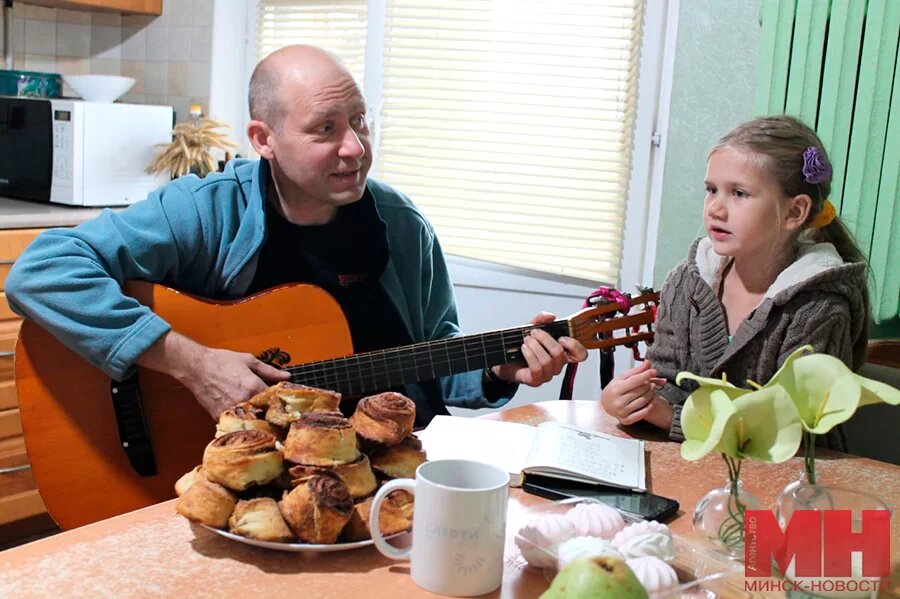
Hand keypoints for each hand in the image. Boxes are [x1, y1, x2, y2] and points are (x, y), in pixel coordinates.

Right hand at [137, 331, 289, 418]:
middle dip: (270, 415)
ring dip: (255, 420)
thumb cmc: (221, 361)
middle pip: (264, 414)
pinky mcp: (219, 415)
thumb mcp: (249, 360)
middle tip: (275, 417)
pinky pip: (234, 422)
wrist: (196, 367)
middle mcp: (244, 400)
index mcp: (253, 386)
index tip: (284, 405)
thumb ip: (269, 371)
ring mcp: (231, 409)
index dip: (280, 402)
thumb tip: (286, 376)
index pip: (274, 400)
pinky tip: (243, 419)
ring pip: (249, 421)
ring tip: (260, 420)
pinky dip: (239, 422)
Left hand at [492, 312, 587, 386]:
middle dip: (545, 339)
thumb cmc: (519, 347)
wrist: (503, 360)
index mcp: (561, 353)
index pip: (580, 355)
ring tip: (526, 341)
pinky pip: (537, 369)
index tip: (561, 337)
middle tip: (534, 333)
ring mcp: (546, 375)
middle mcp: (556, 365)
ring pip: (548, 361)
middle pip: (560, 354)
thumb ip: (540, 320)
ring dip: (535, 347)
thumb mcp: (529, 328)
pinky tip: (524, 349)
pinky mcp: (535, 381)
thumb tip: (551, 316)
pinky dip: (530, 356)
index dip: (574, 345)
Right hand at [600, 360, 665, 424]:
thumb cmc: (615, 389)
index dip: (646, 375)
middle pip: (641, 390)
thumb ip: (637, 371)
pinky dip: (651, 405)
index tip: (653, 371)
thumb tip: (648, 363)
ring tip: (651, 388)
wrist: (606, 404)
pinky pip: (644, 412)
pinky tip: (652, 399)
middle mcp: (618, 401)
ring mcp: (622, 412)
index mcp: (615, 389)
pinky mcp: (627, 420)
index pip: (635, 381)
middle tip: (650, 381)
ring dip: (652, 393)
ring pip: (644, 401)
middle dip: (649, 384)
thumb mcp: (623, 378)